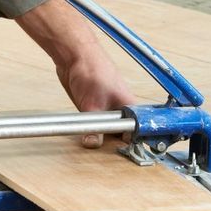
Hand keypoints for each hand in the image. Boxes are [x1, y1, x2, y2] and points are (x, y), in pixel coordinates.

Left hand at [16, 0, 140, 146]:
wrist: (73, 55)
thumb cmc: (92, 71)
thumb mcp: (92, 105)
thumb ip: (94, 127)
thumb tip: (93, 144)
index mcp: (129, 106)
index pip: (137, 130)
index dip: (133, 143)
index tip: (128, 155)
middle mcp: (121, 108)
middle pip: (121, 133)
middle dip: (112, 142)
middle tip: (105, 153)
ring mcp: (107, 107)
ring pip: (107, 129)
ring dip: (100, 135)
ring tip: (92, 141)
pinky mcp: (93, 107)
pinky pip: (95, 124)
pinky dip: (90, 128)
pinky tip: (84, 132)